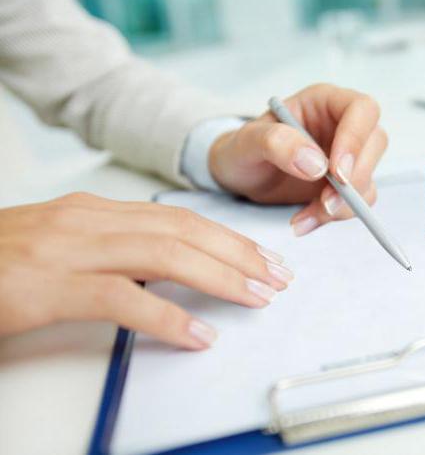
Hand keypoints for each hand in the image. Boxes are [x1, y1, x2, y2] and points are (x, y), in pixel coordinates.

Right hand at [0, 192, 293, 349]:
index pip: (181, 218)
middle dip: (238, 255)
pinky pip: (121, 299)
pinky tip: (197, 335)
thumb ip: (116, 251)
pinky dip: (166, 318)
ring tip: (256, 299)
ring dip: (219, 278)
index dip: (230, 238)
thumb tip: (171, 272)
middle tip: (276, 278)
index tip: (264, 259)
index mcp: (96, 210)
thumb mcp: (67, 247)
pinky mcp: (45, 286)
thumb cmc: (3, 264)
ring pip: (163, 255)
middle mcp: (87, 220)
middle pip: (183, 231)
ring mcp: (65, 249)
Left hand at [208, 83, 386, 235]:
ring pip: (368, 178)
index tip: (336, 172)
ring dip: (343, 205)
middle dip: (354, 179)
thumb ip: (276, 143)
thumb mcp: (247, 142)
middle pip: (374, 144)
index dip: (356, 138)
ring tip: (305, 217)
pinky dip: (333, 217)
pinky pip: (356, 203)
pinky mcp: (345, 186)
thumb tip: (316, 164)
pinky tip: (305, 220)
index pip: (361, 109)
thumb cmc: (243, 149)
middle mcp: (342, 126)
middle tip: (324, 202)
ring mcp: (347, 157)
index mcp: (324, 102)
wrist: (241, 175)